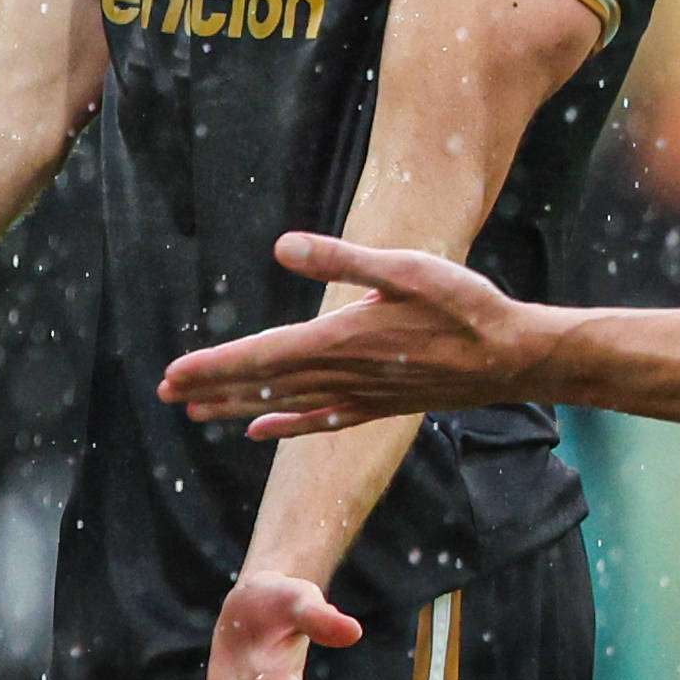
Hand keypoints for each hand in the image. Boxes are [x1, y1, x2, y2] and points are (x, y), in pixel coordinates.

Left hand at [163, 240, 567, 435]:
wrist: (515, 358)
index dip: (213, 366)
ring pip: (285, 404)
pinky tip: (259, 432)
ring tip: (194, 410)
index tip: (172, 374)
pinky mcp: (379, 406)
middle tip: (164, 393)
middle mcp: (343, 375)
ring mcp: (361, 396)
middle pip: (262, 384)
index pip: (261, 356)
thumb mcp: (405, 268)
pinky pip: (321, 420)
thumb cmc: (464, 306)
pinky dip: (286, 425)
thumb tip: (282, 246)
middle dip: (210, 387)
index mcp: (340, 340)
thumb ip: (341, 259)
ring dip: (236, 406)